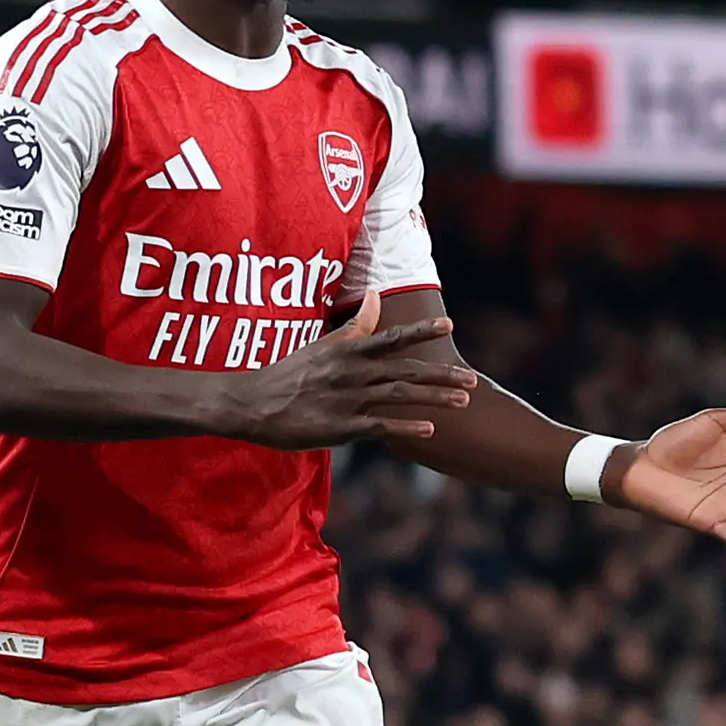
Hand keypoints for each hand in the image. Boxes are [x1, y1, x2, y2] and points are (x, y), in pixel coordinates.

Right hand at [215, 291, 477, 449]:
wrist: (252, 403)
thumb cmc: (290, 373)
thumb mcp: (323, 344)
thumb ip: (355, 325)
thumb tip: (376, 295)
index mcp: (347, 350)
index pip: (390, 337)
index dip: (420, 331)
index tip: (449, 326)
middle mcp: (351, 372)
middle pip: (405, 370)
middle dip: (441, 374)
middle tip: (472, 379)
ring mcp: (346, 399)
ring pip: (399, 396)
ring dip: (433, 399)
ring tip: (462, 403)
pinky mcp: (339, 427)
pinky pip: (379, 426)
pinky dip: (405, 427)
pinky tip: (429, 430)